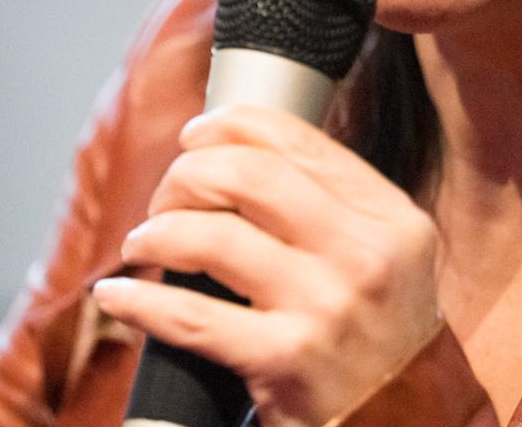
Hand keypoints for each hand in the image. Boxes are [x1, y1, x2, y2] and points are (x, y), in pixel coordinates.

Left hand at [92, 105, 442, 426]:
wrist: (402, 426)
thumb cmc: (380, 341)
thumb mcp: (386, 258)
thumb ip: (331, 206)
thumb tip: (238, 154)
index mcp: (388, 218)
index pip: (296, 141)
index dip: (230, 125)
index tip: (195, 136)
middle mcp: (364, 255)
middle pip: (248, 176)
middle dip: (186, 175)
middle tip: (166, 197)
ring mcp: (326, 307)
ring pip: (211, 236)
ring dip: (157, 232)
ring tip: (143, 244)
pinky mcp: (287, 360)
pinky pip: (190, 316)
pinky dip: (139, 301)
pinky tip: (119, 294)